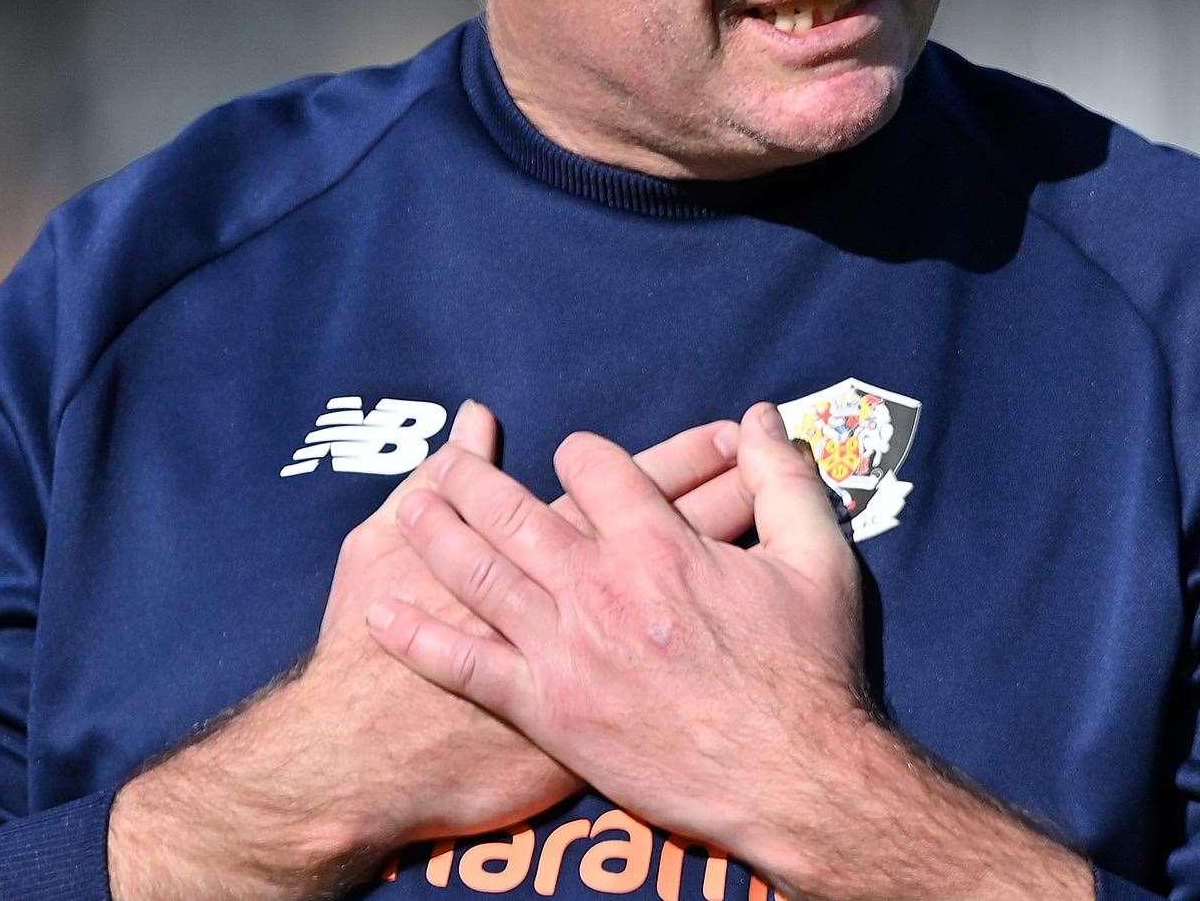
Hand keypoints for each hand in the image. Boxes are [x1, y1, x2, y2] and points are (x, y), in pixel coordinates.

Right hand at [108, 403, 748, 900]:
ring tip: (780, 521)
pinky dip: (710, 644)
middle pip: (681, 526)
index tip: (729, 433)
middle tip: (778, 464)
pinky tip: (745, 618)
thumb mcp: (379, 545)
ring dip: (737, 548)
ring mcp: (600, 660)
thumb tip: (472, 422)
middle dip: (729, 487)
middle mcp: (586, 598)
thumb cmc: (371, 645)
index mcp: (545, 547)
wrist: (366, 757)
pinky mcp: (597, 719)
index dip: (688, 456)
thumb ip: (433, 480)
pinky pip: (674, 673)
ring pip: (692, 590)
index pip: (636, 483)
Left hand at [365, 400, 867, 859]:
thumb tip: (763, 418)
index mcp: (659, 544)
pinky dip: (419, 639)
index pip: (594, 467)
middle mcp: (600, 587)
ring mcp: (567, 650)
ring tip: (410, 504)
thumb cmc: (809, 672)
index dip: (582, 452)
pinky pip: (468, 667)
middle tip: (448, 461)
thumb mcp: (817, 560)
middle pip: (516, 512)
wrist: (793, 780)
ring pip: (481, 575)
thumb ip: (784, 481)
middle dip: (477, 479)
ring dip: (438, 534)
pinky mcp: (549, 712)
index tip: (576, 456)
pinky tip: (382, 613)